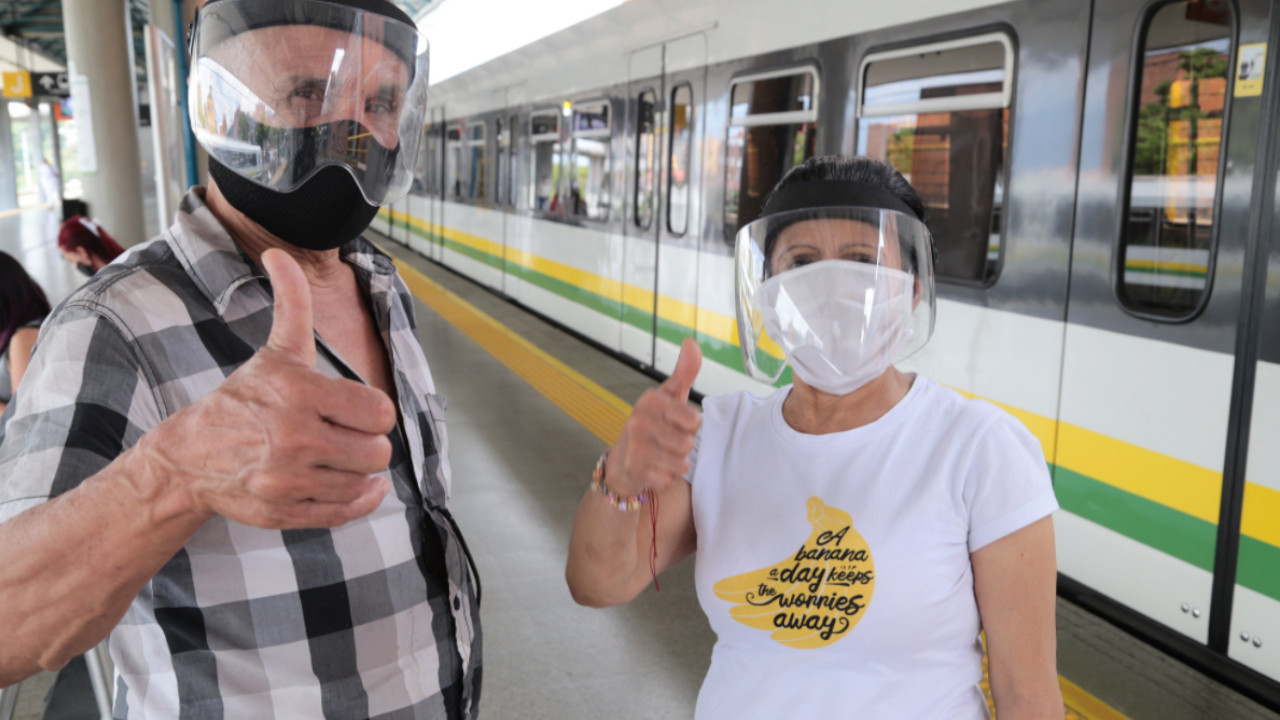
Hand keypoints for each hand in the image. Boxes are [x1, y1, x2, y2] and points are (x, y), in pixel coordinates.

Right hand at [136, 249, 395, 528]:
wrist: (188, 457)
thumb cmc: (243, 400)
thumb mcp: (275, 351)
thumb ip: (292, 303)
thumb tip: (280, 254)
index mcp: (299, 393)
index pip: (379, 412)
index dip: (374, 412)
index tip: (356, 409)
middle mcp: (294, 438)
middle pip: (378, 452)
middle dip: (369, 443)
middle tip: (347, 435)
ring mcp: (287, 479)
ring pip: (363, 482)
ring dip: (358, 471)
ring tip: (335, 456)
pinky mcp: (283, 512)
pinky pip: (345, 512)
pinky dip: (356, 500)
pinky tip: (349, 482)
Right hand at [605, 337, 701, 494]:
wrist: (622, 460)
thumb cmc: (652, 424)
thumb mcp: (669, 396)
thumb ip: (685, 371)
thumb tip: (692, 342)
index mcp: (650, 400)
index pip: (694, 420)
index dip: (690, 425)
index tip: (675, 423)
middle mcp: (638, 421)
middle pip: (687, 443)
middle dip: (682, 447)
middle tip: (665, 441)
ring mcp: (634, 447)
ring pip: (681, 463)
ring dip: (675, 463)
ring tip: (660, 455)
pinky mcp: (634, 470)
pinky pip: (668, 479)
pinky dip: (664, 478)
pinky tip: (651, 469)